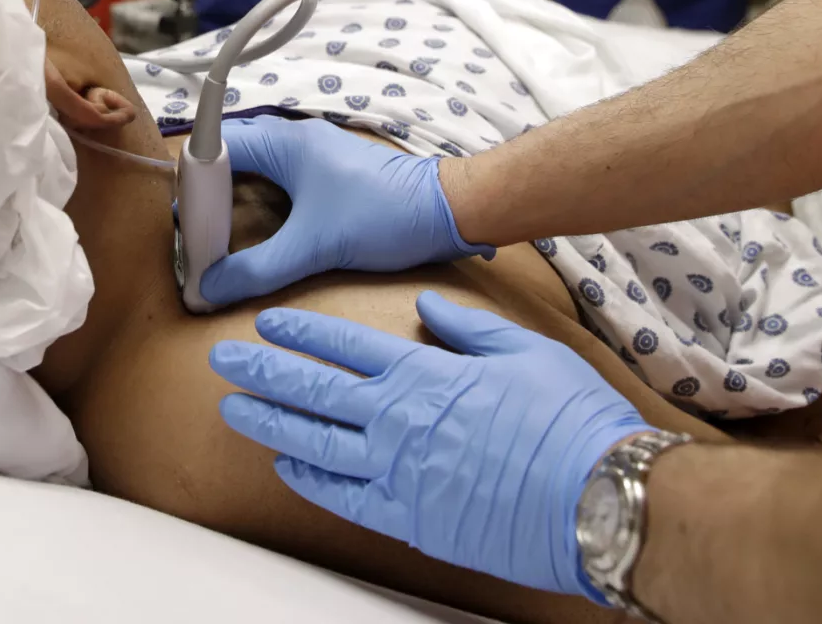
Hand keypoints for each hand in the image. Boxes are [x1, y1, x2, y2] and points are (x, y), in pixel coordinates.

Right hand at [199, 117, 487, 305]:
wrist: (450, 211)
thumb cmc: (383, 217)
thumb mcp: (313, 248)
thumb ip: (256, 270)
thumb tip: (206, 291)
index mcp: (284, 143)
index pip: (214, 148)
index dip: (191, 184)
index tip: (183, 224)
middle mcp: (294, 139)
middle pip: (229, 157)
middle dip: (207, 195)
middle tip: (194, 235)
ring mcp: (313, 154)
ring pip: (253, 169)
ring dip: (231, 199)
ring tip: (214, 239)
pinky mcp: (328, 174)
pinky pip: (276, 180)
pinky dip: (257, 203)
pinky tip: (254, 235)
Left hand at [211, 295, 648, 597]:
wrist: (598, 497)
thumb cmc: (570, 421)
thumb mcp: (524, 351)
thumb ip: (468, 327)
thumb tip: (430, 305)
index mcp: (425, 372)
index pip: (346, 344)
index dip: (301, 331)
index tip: (268, 322)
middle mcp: (398, 418)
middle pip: (313, 388)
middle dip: (262, 370)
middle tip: (223, 358)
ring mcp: (397, 470)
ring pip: (313, 440)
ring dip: (268, 420)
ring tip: (232, 406)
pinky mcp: (408, 517)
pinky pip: (343, 494)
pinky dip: (308, 477)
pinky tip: (285, 463)